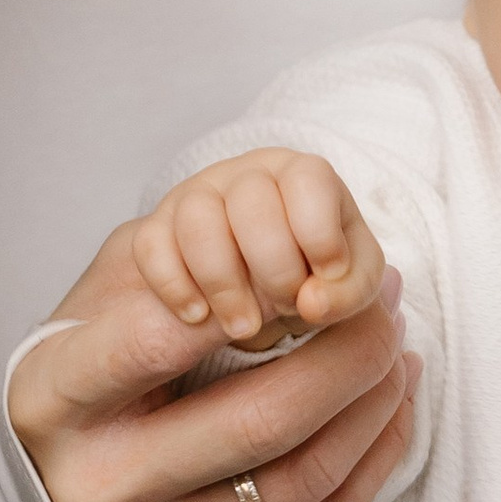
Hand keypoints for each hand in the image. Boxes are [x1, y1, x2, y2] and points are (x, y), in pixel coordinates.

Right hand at [9, 211, 417, 501]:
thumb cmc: (88, 386)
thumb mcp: (89, 313)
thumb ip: (162, 268)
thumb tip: (281, 250)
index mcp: (54, 402)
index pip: (157, 339)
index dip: (251, 297)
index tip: (307, 272)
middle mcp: (98, 484)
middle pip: (260, 418)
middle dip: (349, 351)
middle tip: (384, 304)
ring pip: (303, 476)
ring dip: (373, 403)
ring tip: (394, 350)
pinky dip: (374, 460)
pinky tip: (390, 409)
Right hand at [129, 150, 387, 348]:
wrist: (265, 280)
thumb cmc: (313, 270)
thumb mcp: (348, 282)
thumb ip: (346, 292)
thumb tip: (313, 302)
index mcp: (301, 175)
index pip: (308, 178)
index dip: (318, 232)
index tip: (323, 275)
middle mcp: (247, 175)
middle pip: (252, 203)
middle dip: (273, 268)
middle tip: (284, 306)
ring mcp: (198, 196)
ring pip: (197, 221)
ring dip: (223, 283)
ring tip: (243, 325)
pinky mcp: (159, 227)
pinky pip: (152, 246)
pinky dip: (175, 286)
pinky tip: (198, 314)